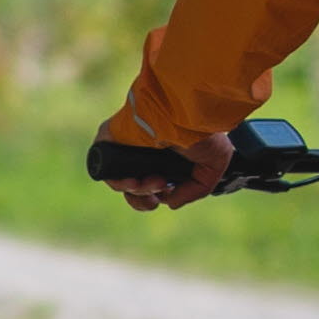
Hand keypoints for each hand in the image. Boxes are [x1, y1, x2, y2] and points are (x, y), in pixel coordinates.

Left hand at [113, 128, 234, 210]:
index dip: (157, 196)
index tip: (167, 194)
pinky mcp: (109, 144)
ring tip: (155, 181)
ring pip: (122, 183)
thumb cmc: (204, 134)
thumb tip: (169, 203)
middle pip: (134, 189)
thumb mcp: (212, 168)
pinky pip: (106, 172)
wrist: (187, 116)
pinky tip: (134, 182)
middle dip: (146, 200)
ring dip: (139, 191)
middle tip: (160, 192)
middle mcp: (143, 153)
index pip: (151, 184)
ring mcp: (125, 148)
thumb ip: (195, 191)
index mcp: (164, 158)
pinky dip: (120, 183)